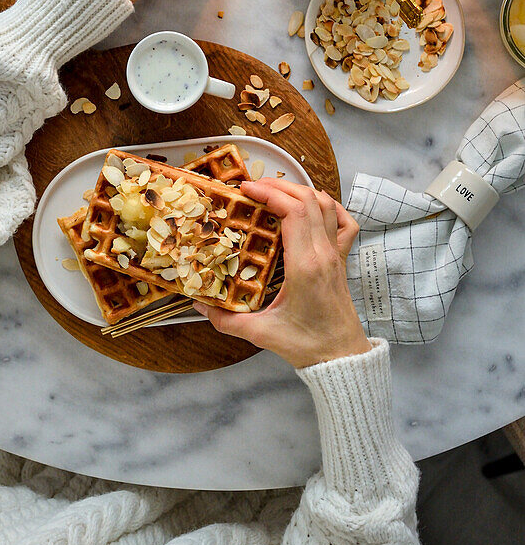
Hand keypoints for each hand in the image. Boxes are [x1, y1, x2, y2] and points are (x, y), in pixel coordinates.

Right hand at [195, 180, 370, 367]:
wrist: (342, 358)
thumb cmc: (307, 345)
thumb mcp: (261, 333)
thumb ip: (226, 320)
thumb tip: (200, 304)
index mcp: (305, 266)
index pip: (293, 212)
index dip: (269, 193)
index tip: (246, 190)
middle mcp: (324, 254)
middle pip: (308, 200)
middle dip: (279, 186)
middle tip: (253, 188)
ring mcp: (336, 254)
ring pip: (326, 205)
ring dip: (300, 191)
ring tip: (275, 192)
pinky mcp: (342, 260)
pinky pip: (344, 222)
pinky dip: (330, 207)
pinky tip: (314, 206)